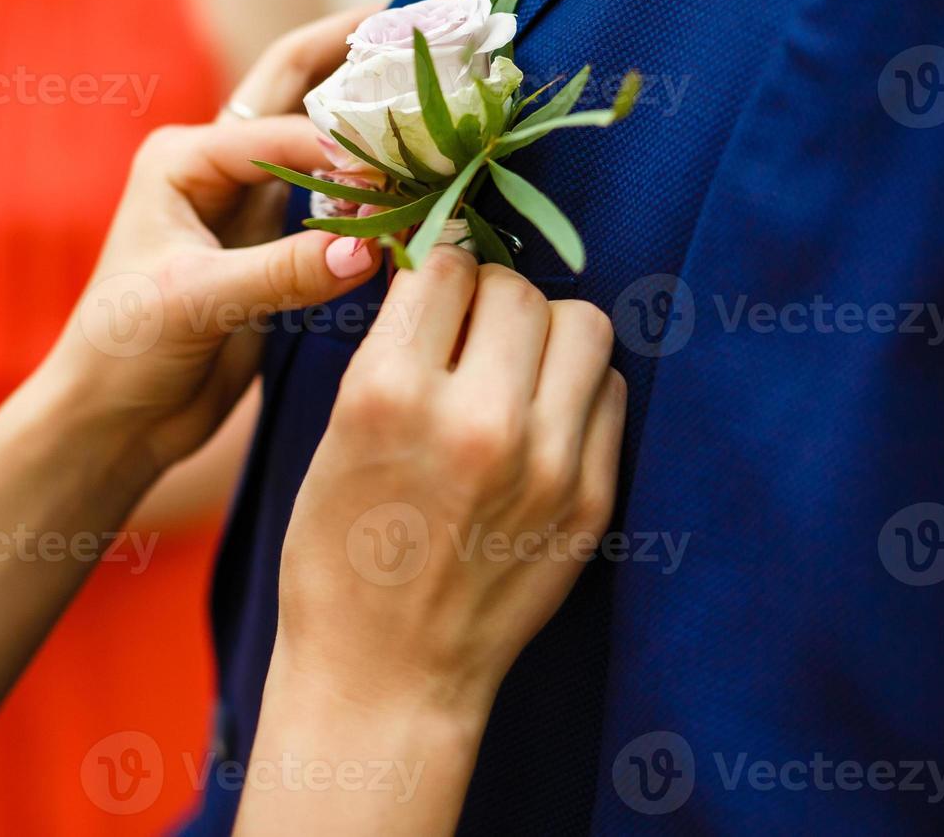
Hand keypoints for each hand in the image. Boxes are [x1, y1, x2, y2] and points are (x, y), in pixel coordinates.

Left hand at [43, 10, 383, 471]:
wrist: (115, 417)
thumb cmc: (125, 349)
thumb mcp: (196, 302)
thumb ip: (283, 272)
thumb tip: (372, 248)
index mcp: (183, 159)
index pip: (279, 131)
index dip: (340, 146)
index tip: (396, 171)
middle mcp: (218, 168)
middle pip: (295, 89)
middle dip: (353, 54)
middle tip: (420, 27)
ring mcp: (251, 207)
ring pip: (324, 142)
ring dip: (372, 117)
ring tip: (435, 90)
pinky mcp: (276, 250)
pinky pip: (337, 205)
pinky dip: (377, 189)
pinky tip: (419, 177)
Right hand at [273, 247, 626, 716]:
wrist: (385, 676)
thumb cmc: (337, 556)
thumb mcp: (334, 436)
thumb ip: (393, 349)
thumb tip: (440, 268)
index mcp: (388, 396)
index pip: (445, 266)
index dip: (436, 269)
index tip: (434, 290)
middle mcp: (476, 422)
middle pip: (519, 290)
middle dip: (490, 297)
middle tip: (472, 332)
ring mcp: (546, 465)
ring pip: (585, 326)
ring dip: (547, 333)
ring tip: (516, 368)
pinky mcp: (592, 502)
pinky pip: (610, 393)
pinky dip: (578, 389)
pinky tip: (542, 418)